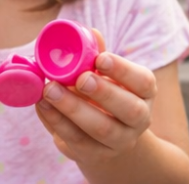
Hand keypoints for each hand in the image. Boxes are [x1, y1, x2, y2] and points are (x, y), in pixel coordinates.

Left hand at [36, 31, 156, 167]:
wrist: (108, 135)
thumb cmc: (107, 92)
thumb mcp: (109, 74)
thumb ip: (99, 55)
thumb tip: (90, 33)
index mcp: (145, 92)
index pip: (143, 81)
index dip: (123, 70)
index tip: (101, 59)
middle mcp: (139, 119)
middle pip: (128, 109)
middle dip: (102, 92)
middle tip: (80, 78)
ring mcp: (119, 141)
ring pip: (100, 128)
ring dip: (73, 108)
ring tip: (50, 90)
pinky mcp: (95, 155)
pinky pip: (76, 141)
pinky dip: (57, 122)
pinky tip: (43, 105)